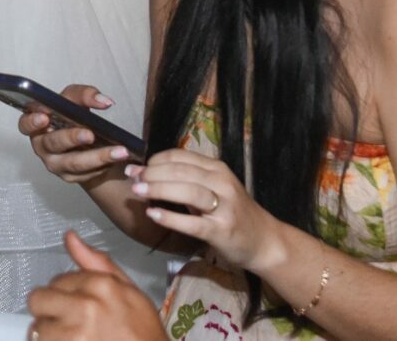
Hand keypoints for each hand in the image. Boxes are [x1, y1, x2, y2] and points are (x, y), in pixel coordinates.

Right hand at [20, 84, 134, 190]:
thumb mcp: (76, 100)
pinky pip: (85, 173)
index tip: (45, 117)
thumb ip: (86, 95)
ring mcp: (54, 163)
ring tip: (119, 151)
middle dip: (72, 138)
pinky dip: (102, 165)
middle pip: (53, 143)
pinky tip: (116, 158)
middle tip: (90, 134)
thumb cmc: (73, 117)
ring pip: (73, 163)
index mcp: (37, 123)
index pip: (26, 124)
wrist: (86, 142)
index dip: (32, 122)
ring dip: (97, 156)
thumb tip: (103, 101)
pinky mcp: (69, 176)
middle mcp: (42, 145)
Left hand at [27, 231, 164, 340]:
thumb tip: (69, 236)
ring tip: (73, 338)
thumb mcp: (129, 291)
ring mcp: (75, 333)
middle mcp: (86, 306)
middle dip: (50, 311)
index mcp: (101, 285)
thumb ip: (97, 263)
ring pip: (38, 327)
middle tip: (69, 324)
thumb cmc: (144, 333)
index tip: (79, 308)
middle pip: (39, 300)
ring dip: (51, 334)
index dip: (66, 295)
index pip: (58, 280)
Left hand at [128, 149, 282, 271]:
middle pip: (181, 171)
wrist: (264, 241)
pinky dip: (171, 217)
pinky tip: (153, 214)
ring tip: (138, 191)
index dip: (155, 160)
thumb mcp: (214, 189)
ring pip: (187, 191)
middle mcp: (222, 183)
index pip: (180, 156)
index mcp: (217, 169)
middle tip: (132, 178)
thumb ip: (187, 180)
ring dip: (159, 189)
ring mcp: (224, 206)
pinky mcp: (222, 230)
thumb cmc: (233, 213)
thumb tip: (148, 173)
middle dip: (152, 173)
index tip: (137, 166)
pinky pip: (193, 222)